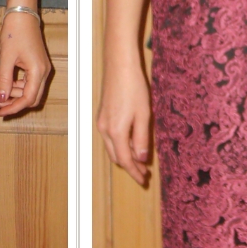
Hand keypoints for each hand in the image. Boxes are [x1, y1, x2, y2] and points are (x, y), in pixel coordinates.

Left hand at [0, 11, 52, 116]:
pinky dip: (18, 86)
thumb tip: (2, 99)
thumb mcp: (6, 58)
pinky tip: (4, 84)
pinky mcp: (38, 65)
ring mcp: (42, 68)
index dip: (14, 108)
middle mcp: (43, 72)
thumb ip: (5, 80)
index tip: (0, 112)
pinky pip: (30, 82)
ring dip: (15, 95)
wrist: (23, 15)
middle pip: (33, 98)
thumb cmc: (14, 32)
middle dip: (15, 103)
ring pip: (31, 91)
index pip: (28, 98)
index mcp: (37, 71)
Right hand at [97, 58, 152, 185]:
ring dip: (125, 156)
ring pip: (112, 148)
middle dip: (130, 166)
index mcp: (116, 132)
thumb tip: (141, 159)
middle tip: (145, 172)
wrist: (119, 67)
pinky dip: (120, 145)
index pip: (125, 160)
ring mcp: (101, 122)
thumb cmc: (134, 89)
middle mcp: (104, 130)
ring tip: (140, 160)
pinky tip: (131, 142)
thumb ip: (141, 138)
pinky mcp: (102, 116)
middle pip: (116, 156)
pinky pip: (110, 137)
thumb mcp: (144, 115)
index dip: (135, 172)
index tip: (144, 180)